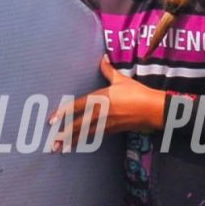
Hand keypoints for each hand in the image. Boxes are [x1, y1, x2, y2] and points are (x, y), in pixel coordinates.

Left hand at [49, 57, 168, 148]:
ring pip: (85, 133)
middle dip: (64, 135)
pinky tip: (80, 144)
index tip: (52, 120)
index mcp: (99, 98)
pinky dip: (86, 140)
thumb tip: (102, 58)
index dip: (63, 113)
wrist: (152, 110)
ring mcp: (106, 123)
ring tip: (62, 148)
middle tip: (52, 144)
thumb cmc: (137, 93)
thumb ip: (108, 70)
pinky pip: (96, 135)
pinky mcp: (113, 130)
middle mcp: (100, 112)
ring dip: (73, 141)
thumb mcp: (121, 79)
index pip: (77, 106)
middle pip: (78, 125)